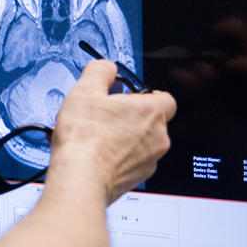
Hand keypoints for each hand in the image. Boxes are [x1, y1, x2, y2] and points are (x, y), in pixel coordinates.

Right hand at [50, 60, 175, 203]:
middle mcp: (158, 136)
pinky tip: (97, 154)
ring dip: (126, 138)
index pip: (165, 98)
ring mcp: (150, 160)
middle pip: (153, 121)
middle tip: (107, 115)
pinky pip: (133, 162)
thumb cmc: (86, 138)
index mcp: (151, 111)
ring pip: (143, 143)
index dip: (147, 95)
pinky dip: (120, 157)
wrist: (81, 178)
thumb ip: (99, 71)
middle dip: (131, 117)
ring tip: (98, 136)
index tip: (129, 96)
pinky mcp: (138, 178)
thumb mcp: (84, 90)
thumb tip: (105, 67)